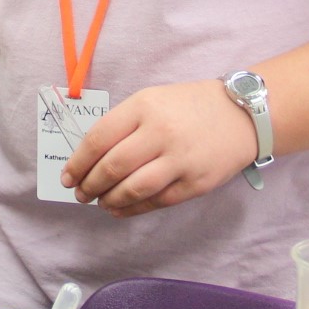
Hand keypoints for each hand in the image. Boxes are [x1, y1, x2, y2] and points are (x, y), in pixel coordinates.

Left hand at [60, 80, 256, 216]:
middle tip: (80, 193)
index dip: (78, 162)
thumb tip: (91, 156)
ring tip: (98, 202)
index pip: (99, 138)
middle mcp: (160, 132)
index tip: (67, 176)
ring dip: (108, 200)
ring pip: (133, 189)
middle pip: (113, 166)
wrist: (241, 114)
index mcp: (144, 107)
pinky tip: (119, 209)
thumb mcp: (152, 99)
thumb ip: (123, 124)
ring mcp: (180, 160)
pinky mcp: (196, 183)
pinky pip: (156, 202)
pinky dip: (132, 209)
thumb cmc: (188, 106)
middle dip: (89, 184)